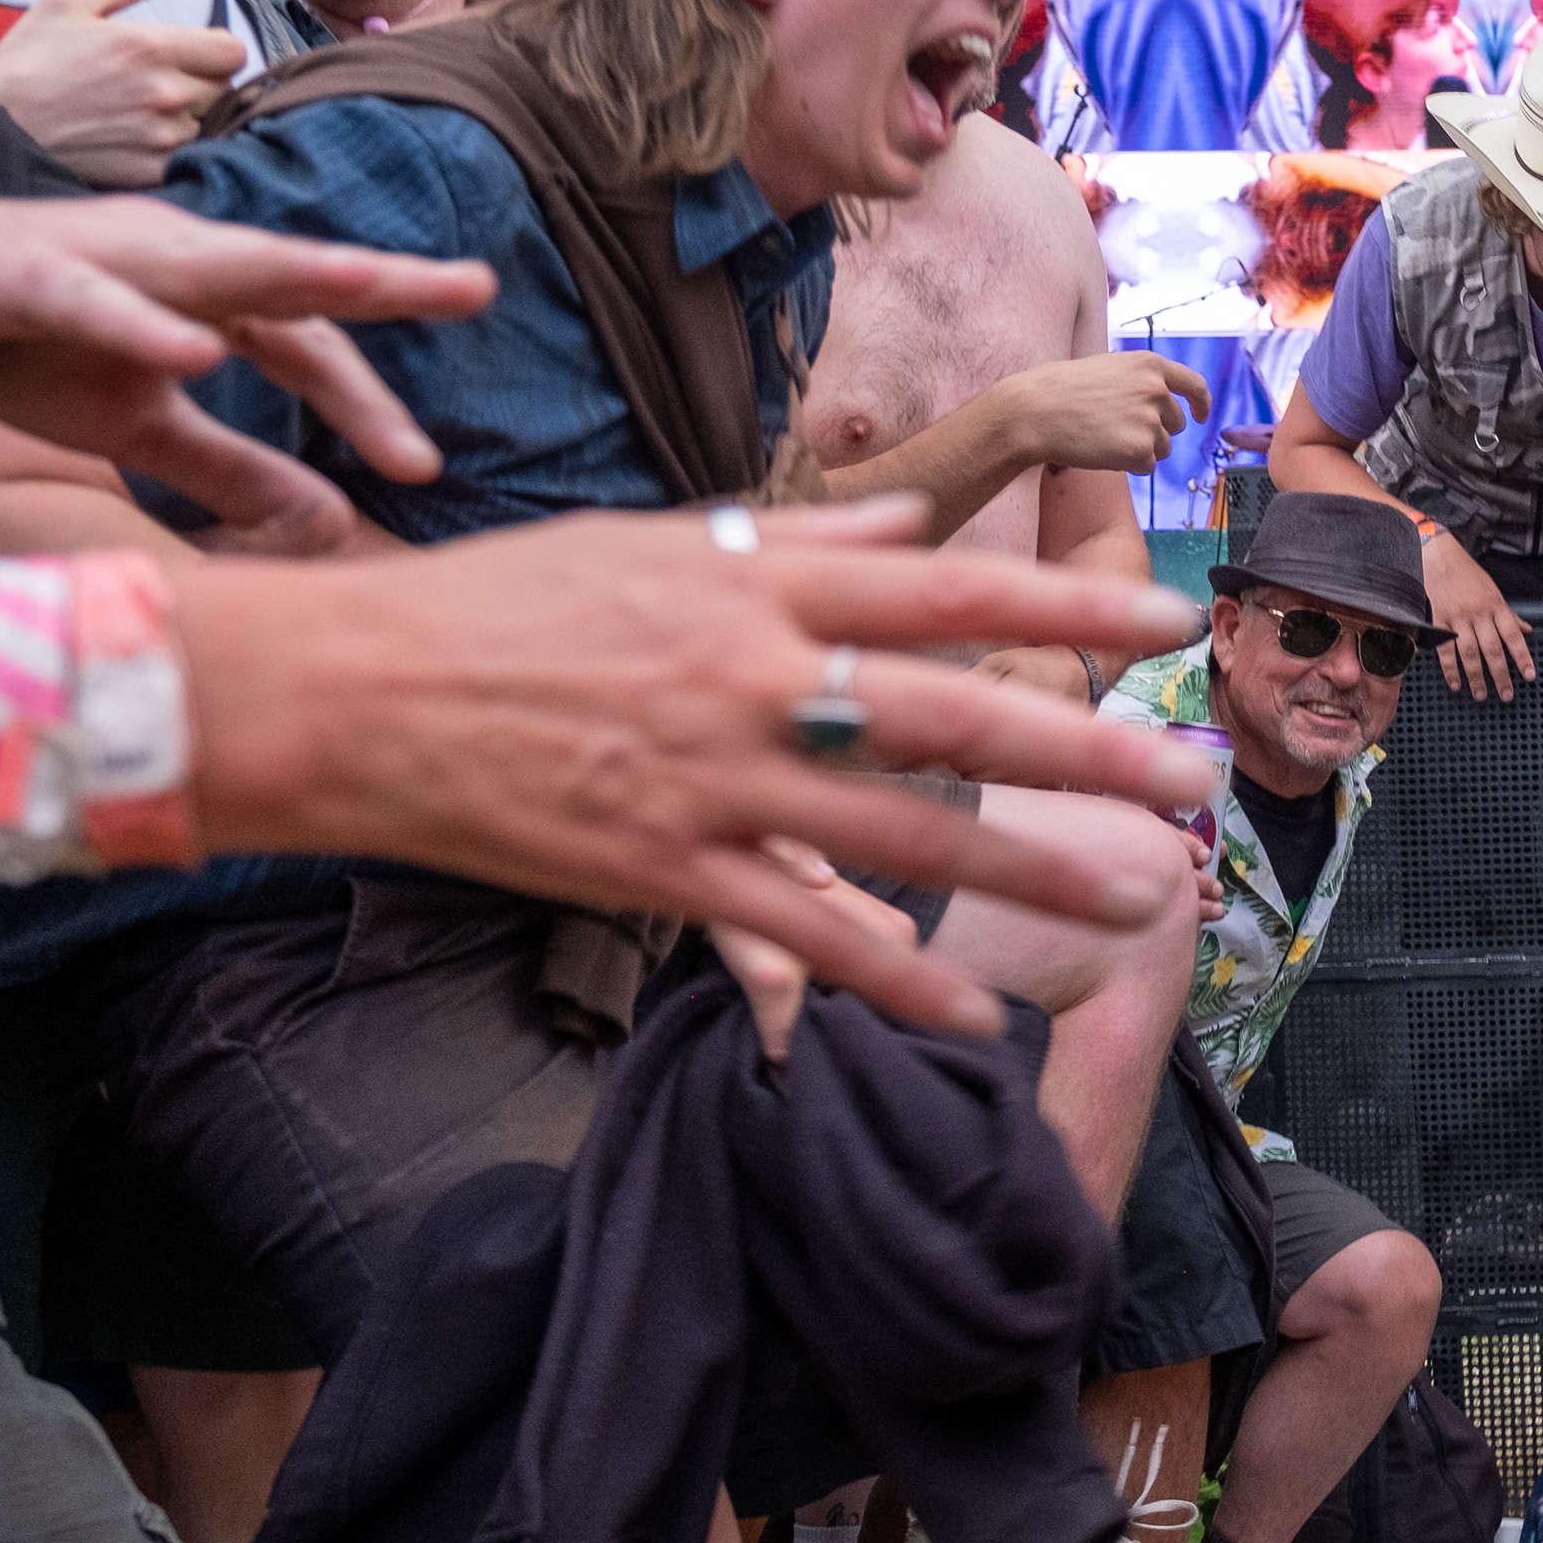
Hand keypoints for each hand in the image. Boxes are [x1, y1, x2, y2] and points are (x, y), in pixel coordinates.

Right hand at [0, 0, 248, 189]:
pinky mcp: (151, 169)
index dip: (216, 50)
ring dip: (195, 118)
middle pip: (226, 88)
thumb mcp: (71, 2)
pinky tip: (146, 138)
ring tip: (152, 111)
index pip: (232, 51)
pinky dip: (180, 149)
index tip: (192, 53)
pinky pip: (192, 157)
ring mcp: (161, 135)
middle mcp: (167, 91)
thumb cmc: (29, 58)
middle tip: (166, 81)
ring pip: (213, 125)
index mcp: (153, 45)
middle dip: (205, 82)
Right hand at [0, 144, 489, 538]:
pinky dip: (144, 323)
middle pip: (293, 275)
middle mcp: (169, 259)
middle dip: (386, 281)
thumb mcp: (131, 422)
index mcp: (201, 297)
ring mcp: (100, 257)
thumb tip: (323, 519)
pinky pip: (93, 300)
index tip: (425, 467)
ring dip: (295, 270)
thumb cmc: (10, 338)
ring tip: (373, 278)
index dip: (365, 402)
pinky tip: (194, 348)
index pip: (307, 343)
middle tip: (476, 287)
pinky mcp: (24, 272)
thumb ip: (227, 461)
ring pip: (213, 263)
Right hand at [181, 497, 1223, 1035]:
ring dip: (1035, 870)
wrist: (348, 691)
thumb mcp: (650, 542)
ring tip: (1139, 899)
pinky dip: (895, 977)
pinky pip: (805, 934)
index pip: (950, 584)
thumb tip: (909, 526)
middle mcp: (756, 677)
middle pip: (957, 712)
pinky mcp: (667, 872)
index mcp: (758, 583)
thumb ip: (795, 544)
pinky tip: (974, 1016)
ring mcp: (716, 781)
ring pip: (908, 832)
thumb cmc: (496, 604)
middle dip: (1091, 747)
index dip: (1069, 599)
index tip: (1169, 617)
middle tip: (1195, 776)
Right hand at [989, 349, 1213, 473]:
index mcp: (1149, 365)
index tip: (1200, 414)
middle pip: (1176, 423)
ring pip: (1163, 448)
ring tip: (1105, 438)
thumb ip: (1140, 380)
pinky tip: (1103, 452)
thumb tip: (1164, 401)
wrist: (1035, 411)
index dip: (1200, 403)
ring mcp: (1150, 420)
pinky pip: (1148, 466)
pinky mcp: (1140, 450)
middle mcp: (1156, 390)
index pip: (1193, 385)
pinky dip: (1129, 465)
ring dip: (1141, 449)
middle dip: (1155, 431)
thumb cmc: (1062, 390)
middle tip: (1118, 430)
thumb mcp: (1108, 368)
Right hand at [1419, 529, 1533, 700]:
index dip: (1523, 656)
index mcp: (1496, 605)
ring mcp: (1458, 618)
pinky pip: (1445, 649)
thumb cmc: (1467, 574)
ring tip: (1481, 695)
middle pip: (1492, 649)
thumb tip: (1527, 630)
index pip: (1513, 635)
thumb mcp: (1493, 591)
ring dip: (1476, 677)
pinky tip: (1456, 683)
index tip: (1530, 675)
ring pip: (1469, 653)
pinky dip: (1450, 669)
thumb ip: (1509, 614)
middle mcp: (1479, 613)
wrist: (1438, 556)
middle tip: (1506, 695)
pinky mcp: (1439, 620)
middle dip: (1501, 675)